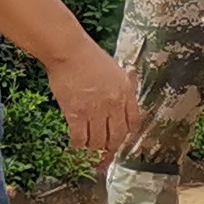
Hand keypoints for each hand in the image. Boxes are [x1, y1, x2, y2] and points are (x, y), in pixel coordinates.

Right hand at [46, 41, 142, 164]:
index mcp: (126, 93)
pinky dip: (79, 144)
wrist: (69, 52)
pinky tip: (77, 144)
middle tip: (106, 152)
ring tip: (90, 146)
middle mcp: (113, 104)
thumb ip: (122, 88)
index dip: (128, 134)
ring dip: (94, 147)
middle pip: (117, 136)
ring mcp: (95, 110)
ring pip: (98, 141)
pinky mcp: (76, 113)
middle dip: (111, 147)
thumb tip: (123, 102)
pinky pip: (80, 138)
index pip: (133, 122)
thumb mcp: (115, 71)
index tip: (121, 138)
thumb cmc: (89, 57)